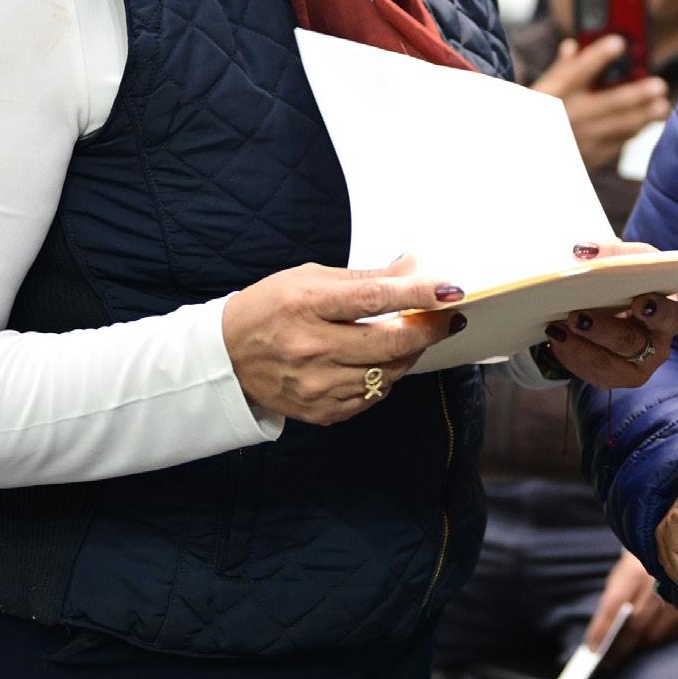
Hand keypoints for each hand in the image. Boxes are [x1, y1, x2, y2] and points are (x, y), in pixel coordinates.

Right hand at [220, 254, 466, 424]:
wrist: (226, 358)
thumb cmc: (270, 307)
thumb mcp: (310, 278)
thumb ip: (365, 278)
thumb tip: (413, 267)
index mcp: (307, 304)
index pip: (375, 298)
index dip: (419, 293)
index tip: (451, 290)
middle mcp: (312, 347)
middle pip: (391, 343)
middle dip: (430, 329)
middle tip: (447, 317)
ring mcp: (316, 385)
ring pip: (388, 372)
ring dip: (409, 353)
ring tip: (409, 335)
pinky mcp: (321, 411)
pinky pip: (372, 396)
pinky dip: (385, 376)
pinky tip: (379, 360)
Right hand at [530, 36, 670, 170]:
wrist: (527, 155)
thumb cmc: (537, 117)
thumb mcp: (540, 91)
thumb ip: (560, 69)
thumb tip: (572, 46)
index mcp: (554, 94)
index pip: (577, 70)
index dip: (598, 55)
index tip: (618, 43)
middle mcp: (568, 116)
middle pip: (608, 102)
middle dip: (636, 94)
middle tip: (659, 86)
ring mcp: (579, 139)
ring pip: (618, 127)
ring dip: (643, 117)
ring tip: (662, 108)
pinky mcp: (589, 158)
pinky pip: (617, 145)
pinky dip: (632, 132)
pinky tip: (644, 123)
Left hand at [544, 240, 677, 388]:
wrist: (612, 306)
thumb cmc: (629, 283)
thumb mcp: (630, 262)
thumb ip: (614, 253)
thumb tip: (583, 253)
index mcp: (668, 316)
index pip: (672, 317)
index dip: (658, 311)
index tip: (640, 302)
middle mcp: (656, 348)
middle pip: (631, 343)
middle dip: (603, 330)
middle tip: (578, 317)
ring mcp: (633, 368)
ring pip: (606, 364)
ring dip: (580, 346)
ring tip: (557, 328)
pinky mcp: (609, 377)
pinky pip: (588, 371)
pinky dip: (569, 353)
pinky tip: (555, 337)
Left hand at [585, 551, 677, 665]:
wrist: (667, 553)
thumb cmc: (636, 568)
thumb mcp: (621, 577)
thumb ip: (611, 603)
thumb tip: (599, 635)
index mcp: (635, 572)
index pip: (614, 606)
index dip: (601, 629)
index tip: (591, 648)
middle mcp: (655, 584)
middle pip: (634, 623)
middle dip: (618, 645)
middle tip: (605, 660)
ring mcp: (673, 597)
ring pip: (651, 632)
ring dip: (634, 646)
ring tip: (619, 656)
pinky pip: (666, 633)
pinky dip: (651, 641)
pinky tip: (640, 645)